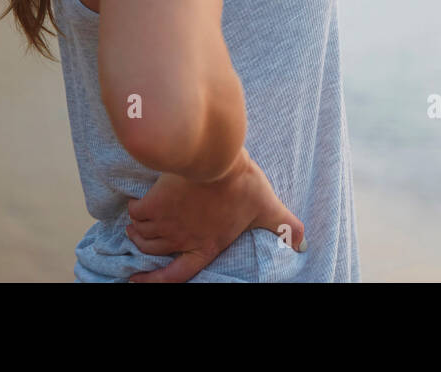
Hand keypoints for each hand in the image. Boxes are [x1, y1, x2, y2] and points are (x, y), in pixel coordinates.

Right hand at [124, 147, 306, 281]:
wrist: (216, 157)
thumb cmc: (243, 183)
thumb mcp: (267, 207)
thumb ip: (284, 225)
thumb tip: (305, 242)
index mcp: (207, 245)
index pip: (177, 276)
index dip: (154, 282)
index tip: (135, 281)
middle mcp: (182, 239)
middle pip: (153, 251)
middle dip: (145, 244)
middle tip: (143, 234)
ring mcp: (166, 223)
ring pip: (141, 234)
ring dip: (138, 228)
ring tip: (141, 219)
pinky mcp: (153, 204)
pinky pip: (135, 212)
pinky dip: (135, 209)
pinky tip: (140, 200)